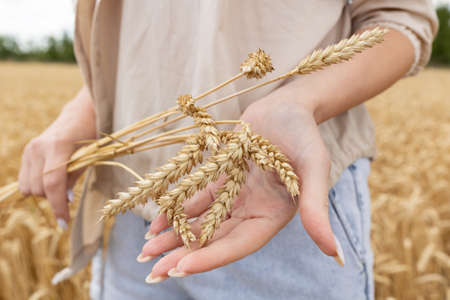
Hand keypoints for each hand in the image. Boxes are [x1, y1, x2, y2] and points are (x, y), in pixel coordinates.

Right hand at [18, 86, 95, 226]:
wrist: (80, 115)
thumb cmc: (91, 136)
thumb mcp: (89, 157)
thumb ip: (74, 177)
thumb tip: (64, 199)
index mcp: (57, 147)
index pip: (53, 184)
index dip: (58, 206)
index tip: (64, 223)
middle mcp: (38, 148)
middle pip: (39, 188)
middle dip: (53, 198)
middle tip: (69, 194)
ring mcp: (30, 150)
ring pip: (28, 186)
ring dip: (44, 192)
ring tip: (61, 183)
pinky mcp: (27, 152)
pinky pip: (25, 180)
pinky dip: (37, 185)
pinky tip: (50, 180)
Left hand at [139, 88, 342, 282]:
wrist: (287, 105)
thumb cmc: (304, 135)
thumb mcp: (314, 169)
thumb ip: (317, 209)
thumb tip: (336, 254)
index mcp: (272, 216)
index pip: (238, 244)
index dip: (211, 256)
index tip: (180, 267)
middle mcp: (250, 211)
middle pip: (214, 239)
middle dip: (183, 254)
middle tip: (152, 271)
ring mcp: (233, 196)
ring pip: (199, 221)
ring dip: (173, 236)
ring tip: (145, 251)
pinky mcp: (219, 178)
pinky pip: (194, 198)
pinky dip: (175, 209)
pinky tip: (153, 222)